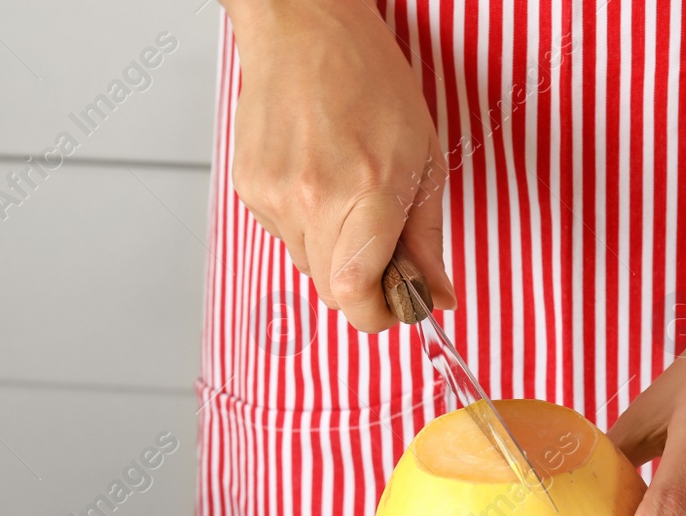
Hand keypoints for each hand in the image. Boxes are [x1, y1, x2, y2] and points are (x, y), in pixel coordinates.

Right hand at [226, 0, 455, 330]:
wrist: (305, 31)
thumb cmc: (369, 81)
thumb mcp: (423, 159)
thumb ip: (426, 238)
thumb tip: (435, 296)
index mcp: (366, 190)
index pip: (356, 293)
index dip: (378, 316)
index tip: (394, 309)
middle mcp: (313, 198)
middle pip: (333, 290)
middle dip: (362, 283)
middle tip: (382, 247)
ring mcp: (275, 195)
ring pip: (308, 265)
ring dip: (333, 250)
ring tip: (346, 195)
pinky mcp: (250, 189)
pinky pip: (284, 236)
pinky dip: (306, 224)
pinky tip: (317, 178)